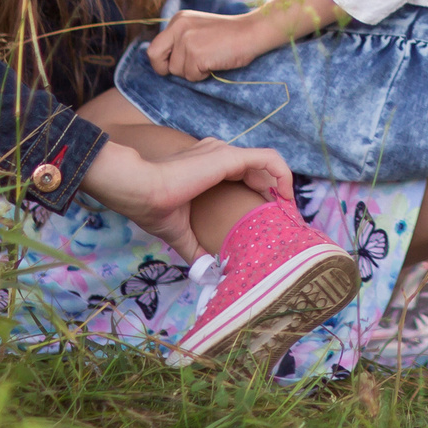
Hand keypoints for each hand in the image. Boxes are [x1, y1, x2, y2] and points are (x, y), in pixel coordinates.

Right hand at [79, 137, 289, 261]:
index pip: (242, 177)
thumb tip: (207, 273)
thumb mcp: (180, 232)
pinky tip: (285, 198)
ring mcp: (224, 154)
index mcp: (206, 169)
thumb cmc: (153, 208)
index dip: (259, 197)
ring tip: (287, 211)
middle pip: (258, 171)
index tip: (268, 221)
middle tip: (283, 220)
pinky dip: (282, 175)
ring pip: (266, 164)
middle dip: (275, 194)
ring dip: (282, 186)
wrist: (141, 191)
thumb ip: (196, 248)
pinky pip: (268, 159)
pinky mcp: (229, 157)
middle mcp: (217, 156)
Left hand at [147, 0, 344, 80]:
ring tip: (211, 60)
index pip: (154, 47)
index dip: (162, 61)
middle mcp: (178, 27)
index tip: (174, 65)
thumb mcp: (199, 29)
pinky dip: (204, 75)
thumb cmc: (230, 35)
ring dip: (192, 72)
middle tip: (188, 68)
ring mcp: (186, 40)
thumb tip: (162, 64)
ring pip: (177, 71)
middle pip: (156, 58)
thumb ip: (180, 40)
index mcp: (178, 19)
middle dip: (169, 68)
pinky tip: (216, 63)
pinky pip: (192, 76)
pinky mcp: (196, 54)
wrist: (253, 32)